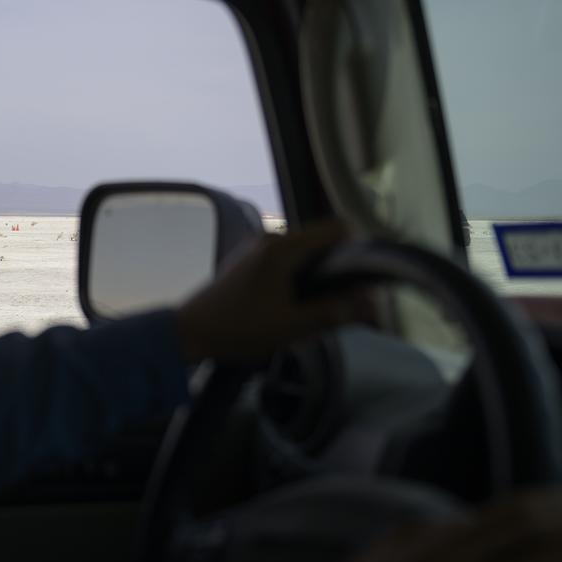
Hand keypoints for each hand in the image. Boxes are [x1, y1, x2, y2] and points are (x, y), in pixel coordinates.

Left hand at [175, 221, 360, 362]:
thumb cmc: (239, 329)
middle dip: (335, 271)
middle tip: (339, 304)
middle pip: (320, 243)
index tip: (360, 281)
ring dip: (314, 278)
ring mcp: (255, 249)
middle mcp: (269, 239)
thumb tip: (374, 303)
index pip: (337, 228)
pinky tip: (290, 307)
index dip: (356, 251)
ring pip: (302, 255)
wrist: (188, 334)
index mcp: (283, 246)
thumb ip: (336, 312)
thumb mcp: (294, 326)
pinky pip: (283, 262)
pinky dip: (295, 280)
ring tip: (313, 310)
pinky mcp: (246, 262)